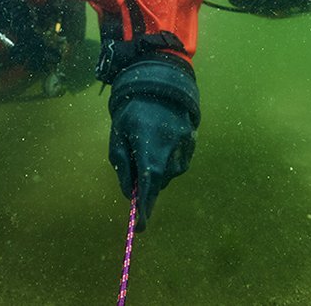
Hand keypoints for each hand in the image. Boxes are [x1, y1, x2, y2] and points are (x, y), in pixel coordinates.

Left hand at [108, 59, 199, 231]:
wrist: (157, 82)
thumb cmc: (131, 111)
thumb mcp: (118, 137)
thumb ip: (122, 166)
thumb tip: (130, 193)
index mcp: (149, 146)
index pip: (148, 185)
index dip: (144, 208)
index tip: (139, 228)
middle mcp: (170, 148)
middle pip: (157, 182)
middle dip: (145, 183)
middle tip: (135, 164)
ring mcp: (184, 145)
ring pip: (169, 174)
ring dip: (157, 170)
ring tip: (147, 144)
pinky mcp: (192, 141)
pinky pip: (178, 163)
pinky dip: (168, 161)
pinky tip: (160, 143)